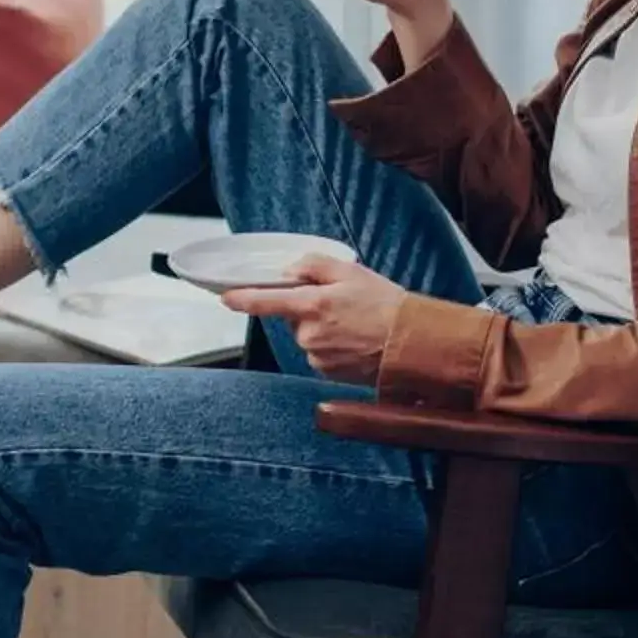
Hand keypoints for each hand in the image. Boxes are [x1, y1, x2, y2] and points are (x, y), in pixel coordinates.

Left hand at [219, 252, 407, 384]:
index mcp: (312, 305)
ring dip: (321, 329)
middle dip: (308, 310)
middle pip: (292, 319)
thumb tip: (288, 271)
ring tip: (353, 325)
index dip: (242, 299)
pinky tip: (354, 341)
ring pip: (306, 337)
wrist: (412, 343)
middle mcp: (309, 334)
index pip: (266, 302)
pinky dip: (331, 347)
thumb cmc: (385, 304)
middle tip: (340, 305)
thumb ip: (313, 266)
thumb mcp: (350, 271)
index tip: (226, 298)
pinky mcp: (327, 372)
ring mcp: (317, 356)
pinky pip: (319, 354)